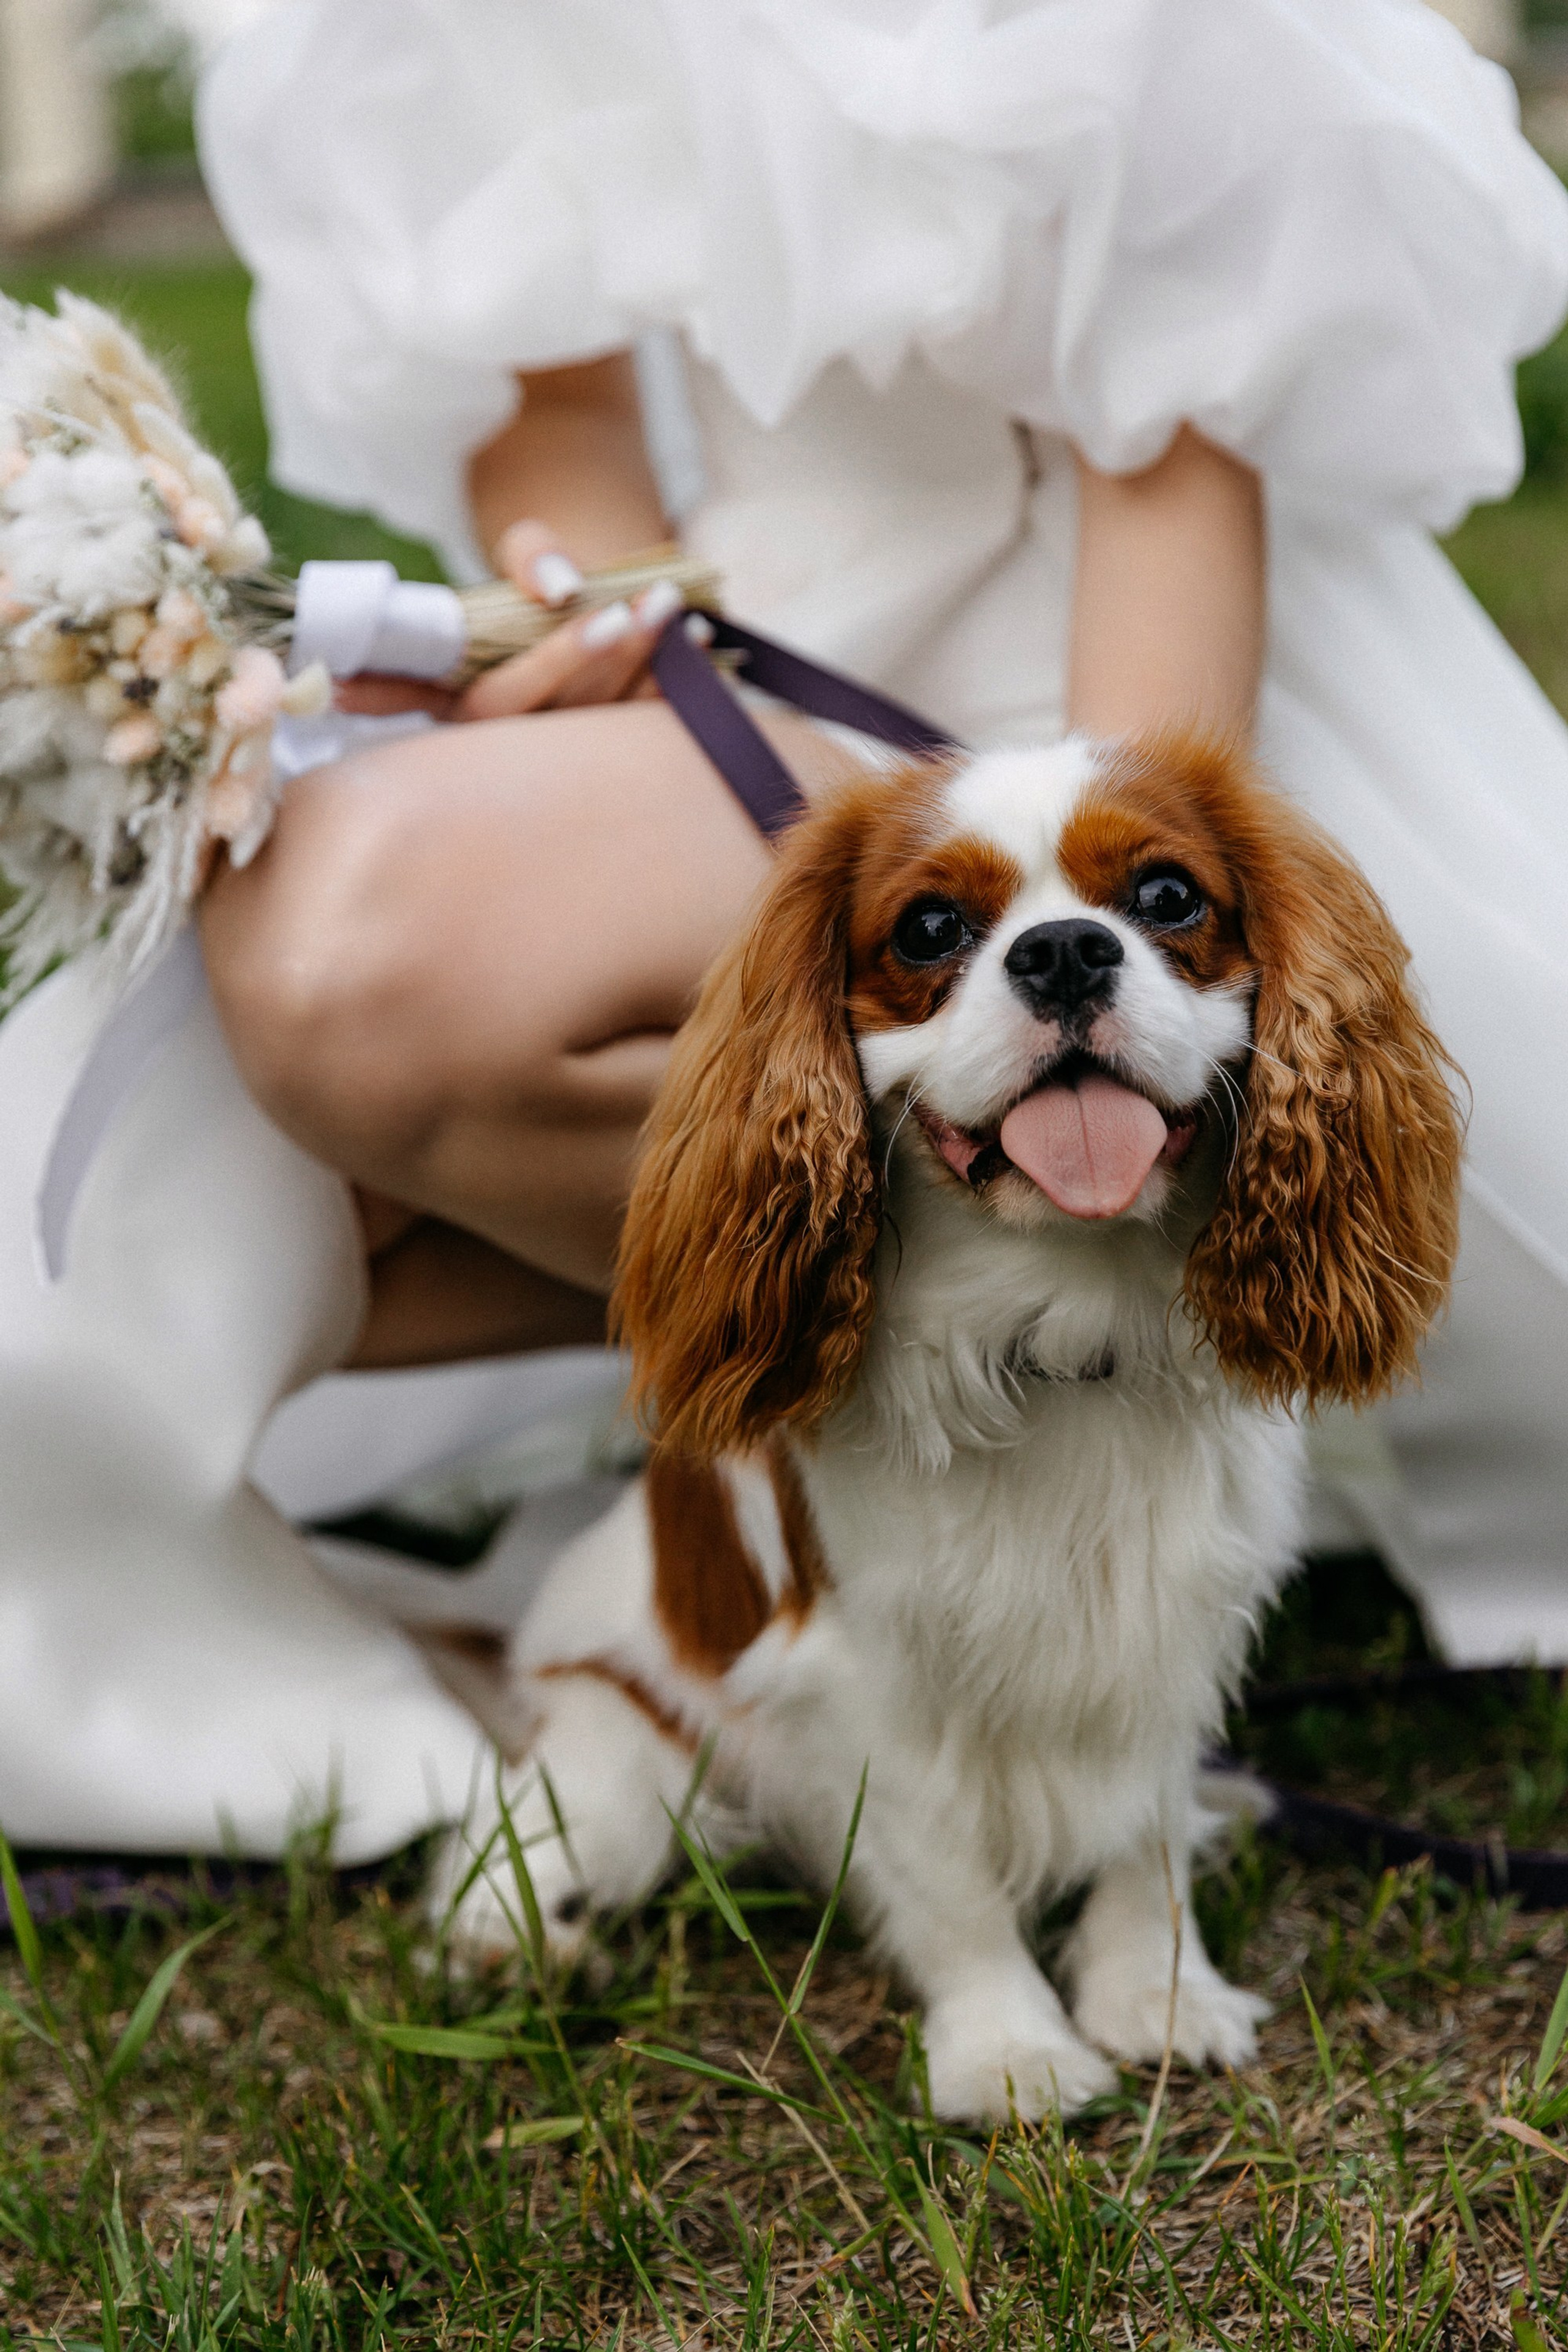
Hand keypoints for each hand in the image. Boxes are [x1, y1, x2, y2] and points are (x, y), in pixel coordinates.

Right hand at [333, 519, 680, 722]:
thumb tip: (556, 584)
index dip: (374, 691)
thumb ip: (530, 553)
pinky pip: (639, 725)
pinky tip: (698, 638)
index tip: (340, 683)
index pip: (401, 692)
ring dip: (631, 663)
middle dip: (565, 659)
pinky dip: (674, 681)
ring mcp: (552, 748)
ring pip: (581, 717)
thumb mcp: (531, 557)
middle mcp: (496, 728)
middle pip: (511, 706)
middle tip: (612, 613)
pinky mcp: (611, 757)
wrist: (621, 618)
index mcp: (455, 686)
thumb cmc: (554, 592)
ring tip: (665, 607)